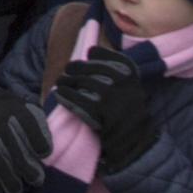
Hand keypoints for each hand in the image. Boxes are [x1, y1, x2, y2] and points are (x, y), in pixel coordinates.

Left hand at [55, 47, 157, 171]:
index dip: (98, 54)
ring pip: (82, 82)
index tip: (88, 55)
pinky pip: (78, 99)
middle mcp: (123, 82)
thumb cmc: (128, 113)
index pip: (109, 56)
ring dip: (67, 81)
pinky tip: (59, 94)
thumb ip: (116, 69)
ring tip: (60, 82)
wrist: (134, 142)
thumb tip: (90, 50)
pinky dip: (66, 95)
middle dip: (75, 67)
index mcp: (131, 75)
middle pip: (91, 67)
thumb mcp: (130, 88)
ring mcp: (112, 96)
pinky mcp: (101, 111)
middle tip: (66, 70)